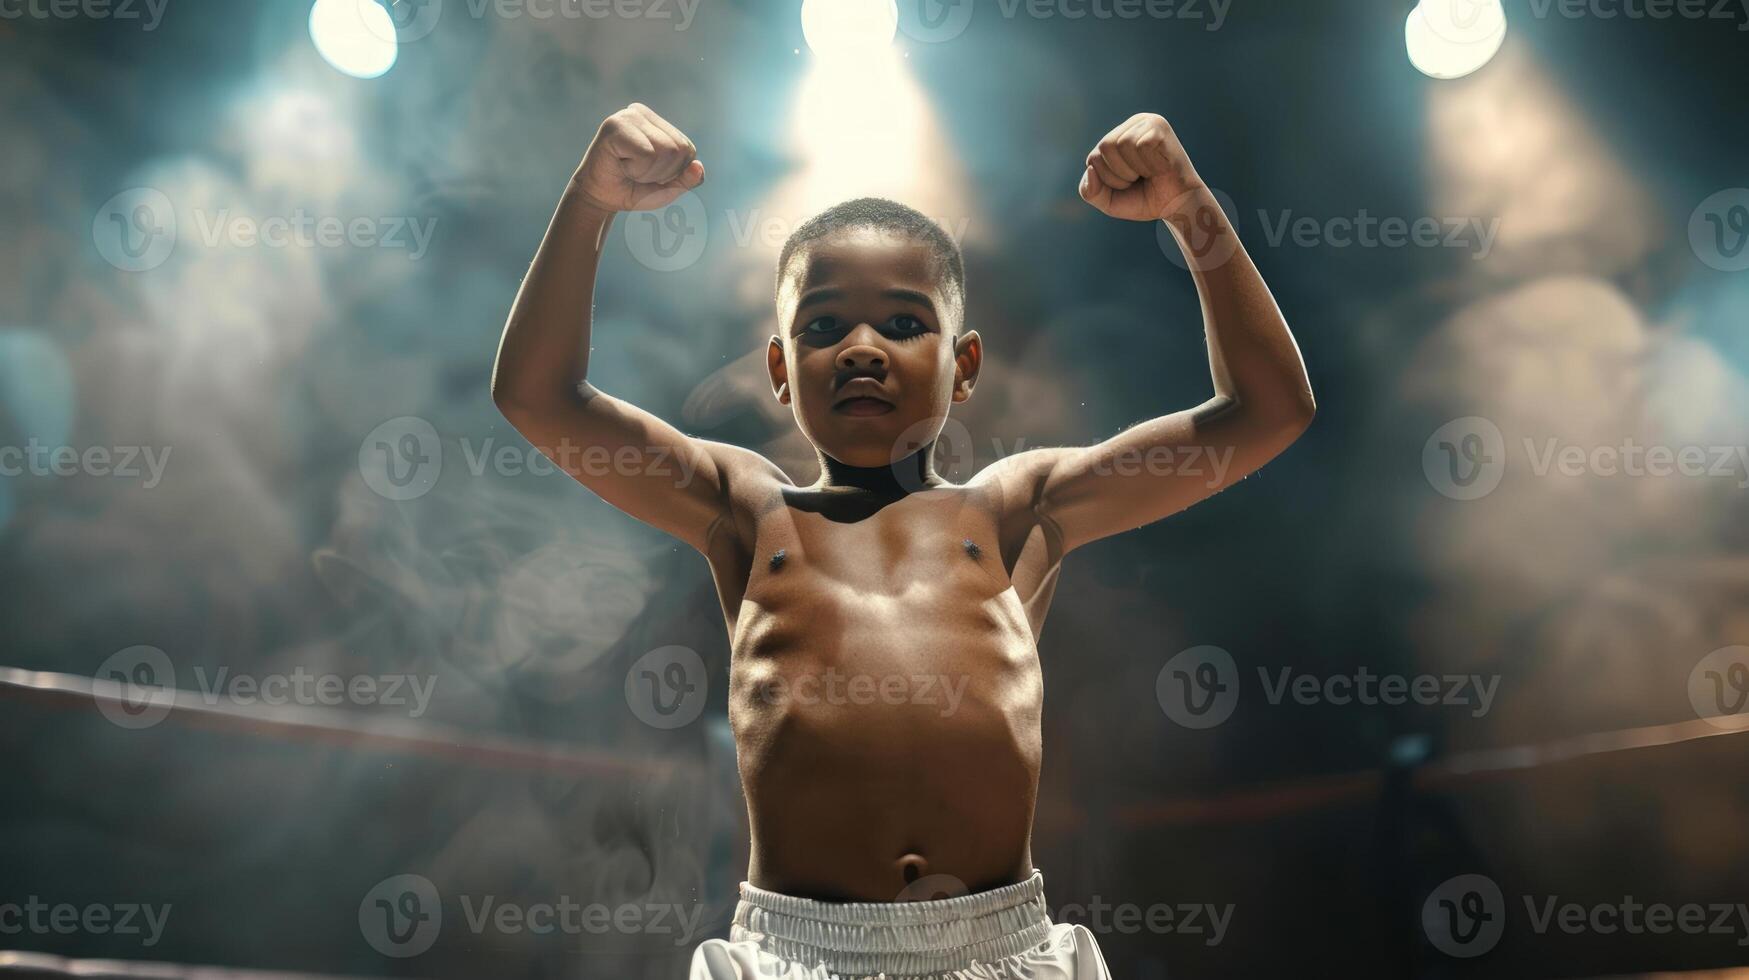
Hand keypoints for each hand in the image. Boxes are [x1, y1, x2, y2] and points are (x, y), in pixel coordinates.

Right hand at [572, 103, 705, 213]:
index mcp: (658, 123)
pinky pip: (647, 154)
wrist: (599, 198)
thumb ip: (687, 180)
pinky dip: (637, 169)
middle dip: (660, 173)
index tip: (648, 173)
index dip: (673, 172)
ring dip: (647, 172)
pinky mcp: (615, 126)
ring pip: (665, 151)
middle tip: (636, 172)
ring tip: (628, 168)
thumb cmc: (633, 189)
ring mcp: (628, 116)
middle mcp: (642, 113)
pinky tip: (620, 164)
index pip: (688, 150)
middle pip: (678, 149)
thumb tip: (699, 167)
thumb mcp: (667, 189)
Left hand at [1078, 112, 1200, 221]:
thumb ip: (1089, 191)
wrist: (1178, 206)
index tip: (1129, 184)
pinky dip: (1149, 164)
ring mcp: (1147, 122)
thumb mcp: (1110, 201)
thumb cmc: (1145, 199)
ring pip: (1122, 144)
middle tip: (1140, 179)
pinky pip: (1140, 146)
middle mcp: (1132, 124)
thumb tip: (1089, 168)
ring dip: (1135, 169)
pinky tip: (1161, 167)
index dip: (1108, 179)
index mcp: (1117, 136)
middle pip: (1105, 146)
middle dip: (1119, 174)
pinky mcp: (1160, 128)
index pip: (1093, 157)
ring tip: (1150, 172)